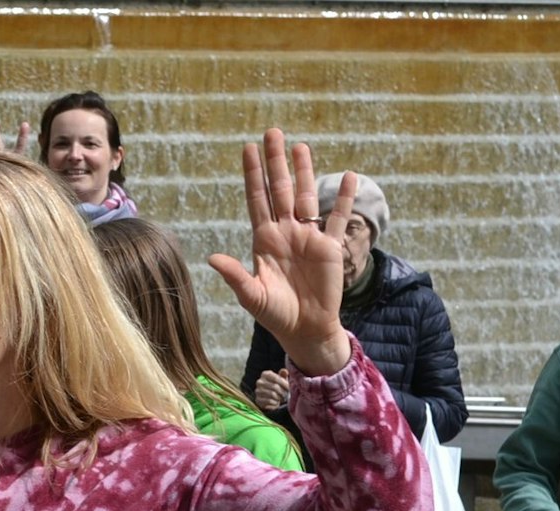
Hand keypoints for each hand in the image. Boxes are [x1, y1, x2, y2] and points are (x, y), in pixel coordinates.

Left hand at [207, 129, 353, 376]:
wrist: (305, 329)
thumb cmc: (275, 314)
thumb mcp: (252, 296)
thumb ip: (235, 275)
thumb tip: (212, 258)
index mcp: (263, 239)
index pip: (257, 198)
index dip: (253, 174)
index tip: (248, 148)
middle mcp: (285, 232)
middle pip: (280, 189)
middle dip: (276, 162)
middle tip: (272, 132)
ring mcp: (307, 236)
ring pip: (307, 196)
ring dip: (305, 171)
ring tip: (300, 146)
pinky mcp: (329, 246)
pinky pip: (337, 217)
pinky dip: (344, 198)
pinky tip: (347, 176)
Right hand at [252, 369, 289, 412]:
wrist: (268, 397)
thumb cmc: (277, 386)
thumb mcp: (281, 379)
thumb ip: (283, 374)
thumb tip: (285, 371)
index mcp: (265, 374)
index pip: (276, 378)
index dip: (284, 384)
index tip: (289, 388)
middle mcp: (259, 382)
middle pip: (275, 387)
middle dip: (283, 392)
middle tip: (287, 395)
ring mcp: (257, 391)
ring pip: (272, 394)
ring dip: (280, 397)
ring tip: (283, 398)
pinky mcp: (258, 400)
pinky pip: (269, 401)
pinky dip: (275, 402)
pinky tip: (277, 402)